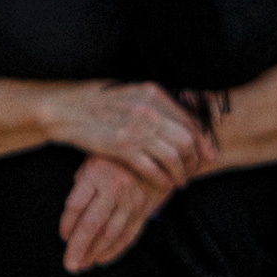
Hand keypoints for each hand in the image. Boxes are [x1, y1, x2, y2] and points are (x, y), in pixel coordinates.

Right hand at [44, 80, 217, 190]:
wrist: (66, 109)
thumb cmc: (97, 100)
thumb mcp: (131, 92)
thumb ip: (155, 103)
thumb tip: (180, 116)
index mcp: (153, 93)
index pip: (189, 119)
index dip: (204, 139)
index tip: (209, 153)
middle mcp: (149, 109)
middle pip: (186, 138)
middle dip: (196, 158)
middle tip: (197, 170)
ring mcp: (136, 129)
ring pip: (173, 156)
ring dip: (181, 172)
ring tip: (181, 181)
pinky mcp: (122, 147)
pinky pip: (153, 168)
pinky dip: (162, 179)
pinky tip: (165, 184)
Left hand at [58, 153, 171, 270]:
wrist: (160, 146)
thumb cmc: (120, 151)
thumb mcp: (97, 155)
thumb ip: (84, 179)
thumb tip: (73, 207)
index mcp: (97, 174)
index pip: (75, 205)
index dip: (67, 224)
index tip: (63, 237)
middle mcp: (114, 189)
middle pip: (91, 224)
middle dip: (78, 248)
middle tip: (69, 265)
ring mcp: (131, 200)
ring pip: (110, 233)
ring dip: (95, 252)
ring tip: (83, 265)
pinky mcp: (145, 208)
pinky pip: (130, 233)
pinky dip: (115, 249)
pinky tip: (103, 258)